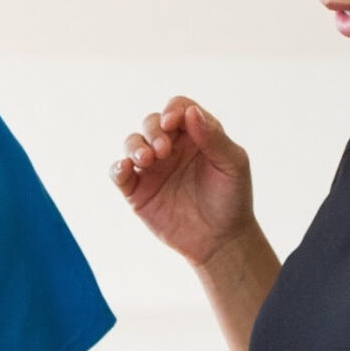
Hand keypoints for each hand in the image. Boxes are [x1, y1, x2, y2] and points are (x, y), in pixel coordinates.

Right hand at [113, 97, 255, 267]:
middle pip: (152, 122)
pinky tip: (124, 168)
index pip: (178, 109)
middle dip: (153, 130)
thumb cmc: (232, 199)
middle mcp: (171, 148)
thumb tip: (190, 112)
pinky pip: (119, 173)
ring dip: (135, 146)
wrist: (220, 240)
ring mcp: (153, 169)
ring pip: (132, 143)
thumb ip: (214, 138)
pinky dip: (117, 168)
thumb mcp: (233, 164)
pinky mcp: (137, 191)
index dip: (172, 110)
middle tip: (163, 150)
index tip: (173, 123)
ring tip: (146, 159)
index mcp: (196, 135)